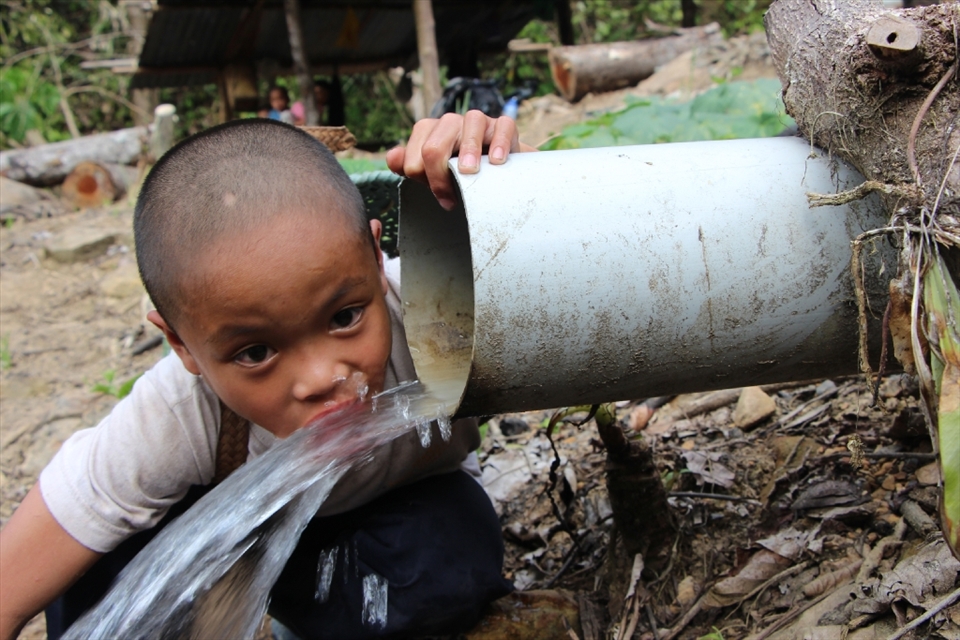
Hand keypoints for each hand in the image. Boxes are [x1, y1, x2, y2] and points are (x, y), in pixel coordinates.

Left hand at [386, 110, 535, 209]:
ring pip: (470, 122)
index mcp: (429, 132)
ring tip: (470, 172)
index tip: (441, 198)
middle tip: (451, 199)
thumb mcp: (433, 173)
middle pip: (436, 143)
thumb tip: (393, 158)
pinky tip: (496, 161)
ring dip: (469, 149)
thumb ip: (409, 165)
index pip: (416, 151)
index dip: (424, 178)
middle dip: (439, 173)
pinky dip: (499, 142)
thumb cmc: (459, 173)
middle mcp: (450, 123)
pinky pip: (502, 126)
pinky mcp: (503, 126)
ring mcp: (478, 121)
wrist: (496, 173)